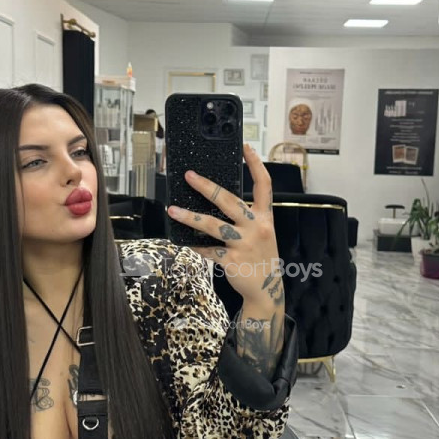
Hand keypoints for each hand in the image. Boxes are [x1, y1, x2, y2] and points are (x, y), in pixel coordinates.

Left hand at [167, 143, 280, 303]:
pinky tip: (183, 240)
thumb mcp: (262, 233)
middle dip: (206, 187)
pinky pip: (207, 249)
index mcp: (265, 217)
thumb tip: (218, 200)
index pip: (264, 185)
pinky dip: (195, 245)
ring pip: (212, 225)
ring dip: (190, 217)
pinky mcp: (232, 260)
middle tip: (189, 176)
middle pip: (229, 201)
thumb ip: (248, 217)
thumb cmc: (260, 257)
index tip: (245, 147)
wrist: (266, 290)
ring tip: (172, 210)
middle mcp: (256, 227)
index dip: (255, 164)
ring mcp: (244, 244)